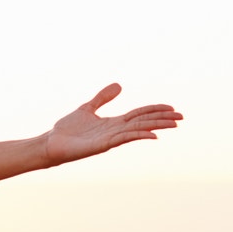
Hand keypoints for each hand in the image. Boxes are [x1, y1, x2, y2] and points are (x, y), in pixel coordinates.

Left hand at [43, 83, 182, 166]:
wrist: (51, 143)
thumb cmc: (68, 130)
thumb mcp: (88, 108)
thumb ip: (103, 98)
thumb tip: (119, 85)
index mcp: (113, 123)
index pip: (139, 114)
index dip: (155, 110)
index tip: (172, 108)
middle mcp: (115, 131)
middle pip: (143, 122)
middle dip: (162, 119)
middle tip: (181, 118)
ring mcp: (110, 139)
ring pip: (137, 130)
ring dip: (155, 126)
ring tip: (173, 125)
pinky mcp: (102, 145)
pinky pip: (123, 139)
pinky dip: (138, 136)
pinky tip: (152, 135)